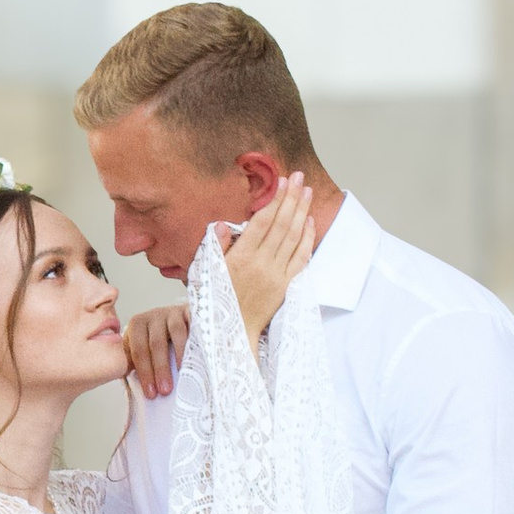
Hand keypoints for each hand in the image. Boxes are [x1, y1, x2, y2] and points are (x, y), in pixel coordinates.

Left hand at [123, 302, 190, 400]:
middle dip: (160, 369)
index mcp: (137, 325)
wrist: (176, 322)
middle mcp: (153, 316)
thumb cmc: (156, 344)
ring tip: (183, 375)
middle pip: (156, 343)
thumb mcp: (140, 350)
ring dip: (179, 356)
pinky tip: (198, 357)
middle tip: (165, 390)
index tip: (151, 393)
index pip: (138, 350)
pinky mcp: (190, 312)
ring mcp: (173, 313)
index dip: (144, 372)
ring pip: (177, 333)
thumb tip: (131, 380)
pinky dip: (197, 340)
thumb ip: (132, 363)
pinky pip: (194, 326)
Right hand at [217, 175, 314, 343]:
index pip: (262, 222)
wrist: (233, 336)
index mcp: (241, 258)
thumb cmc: (215, 305)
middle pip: (282, 224)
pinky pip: (301, 258)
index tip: (281, 181)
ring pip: (294, 237)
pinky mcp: (286, 285)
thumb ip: (215, 248)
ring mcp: (277, 275)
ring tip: (307, 192)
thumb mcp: (205, 274)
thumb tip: (222, 224)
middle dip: (292, 198)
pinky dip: (307, 238)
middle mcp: (262, 264)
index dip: (274, 200)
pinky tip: (308, 222)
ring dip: (302, 212)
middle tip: (299, 177)